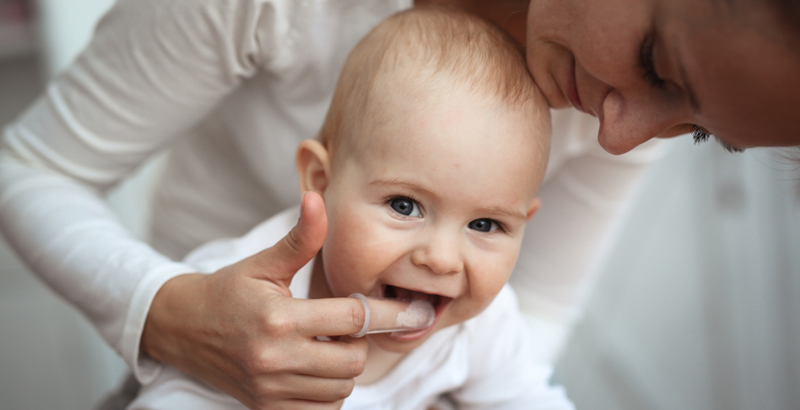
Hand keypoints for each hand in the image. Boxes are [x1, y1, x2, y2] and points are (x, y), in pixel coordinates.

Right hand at [142, 192, 367, 408]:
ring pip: (340, 389)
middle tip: (344, 325)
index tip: (409, 309)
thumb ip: (300, 238)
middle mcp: (276, 358)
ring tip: (326, 345)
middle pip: (352, 360)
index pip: (352, 318)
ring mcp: (270, 389)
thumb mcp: (264, 263)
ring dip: (344, 367)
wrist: (181, 329)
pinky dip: (328, 393)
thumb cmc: (228, 291)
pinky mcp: (266, 408)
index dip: (386, 312)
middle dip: (360, 342)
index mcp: (279, 318)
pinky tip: (315, 369)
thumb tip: (317, 199)